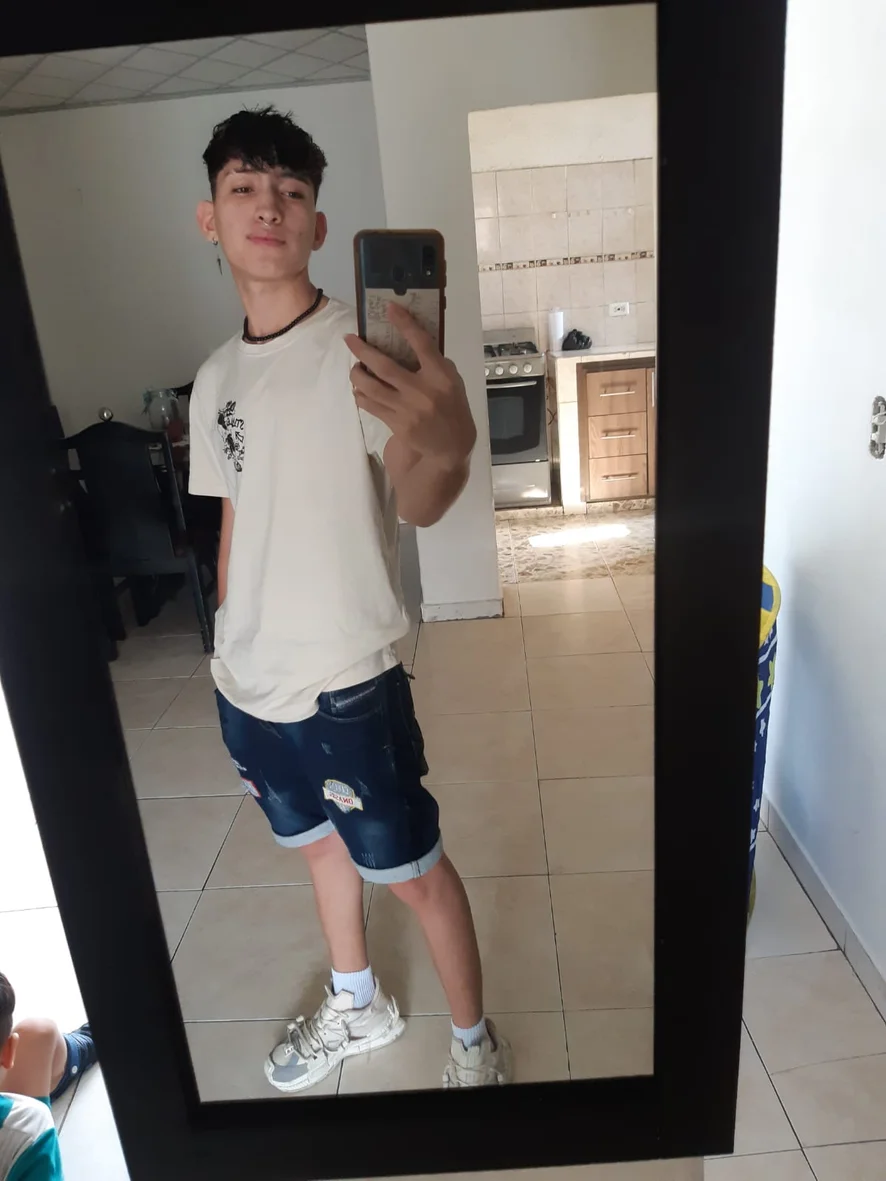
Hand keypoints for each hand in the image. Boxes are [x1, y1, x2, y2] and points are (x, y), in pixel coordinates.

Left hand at [345, 303, 475, 469]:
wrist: (452, 446)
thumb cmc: (452, 406)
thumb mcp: (452, 380)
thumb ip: (433, 362)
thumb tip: (407, 338)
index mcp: (441, 376)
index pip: (421, 344)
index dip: (405, 324)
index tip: (390, 308)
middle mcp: (423, 391)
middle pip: (385, 367)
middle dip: (363, 351)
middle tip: (349, 339)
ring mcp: (408, 410)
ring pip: (371, 388)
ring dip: (357, 375)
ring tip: (354, 368)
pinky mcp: (397, 425)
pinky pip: (371, 406)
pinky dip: (361, 395)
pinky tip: (359, 389)